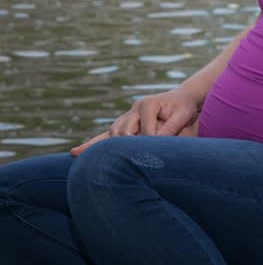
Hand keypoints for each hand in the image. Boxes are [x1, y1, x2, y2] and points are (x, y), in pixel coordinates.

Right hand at [70, 89, 199, 155]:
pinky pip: (104, 136)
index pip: (145, 132)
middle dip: (132, 148)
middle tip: (141, 161)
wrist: (180, 100)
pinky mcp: (122, 125)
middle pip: (123, 134)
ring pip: (113, 136)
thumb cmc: (184, 108)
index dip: (154, 144)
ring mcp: (125, 117)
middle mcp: (132, 109)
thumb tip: (157, 145)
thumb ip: (171, 128)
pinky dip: (91, 145)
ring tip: (113, 164)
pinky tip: (75, 153)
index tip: (163, 153)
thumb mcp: (184, 115)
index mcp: (147, 104)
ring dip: (115, 149)